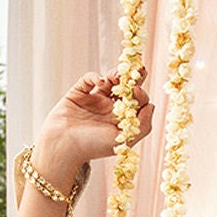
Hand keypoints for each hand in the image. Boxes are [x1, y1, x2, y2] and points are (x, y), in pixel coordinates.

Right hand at [34, 67, 154, 184]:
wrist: (64, 145)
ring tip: (118, 76)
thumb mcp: (124, 141)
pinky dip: (95, 76)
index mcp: (121, 120)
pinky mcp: (79, 92)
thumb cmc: (94, 147)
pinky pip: (89, 79)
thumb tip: (152, 105)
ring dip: (116, 75)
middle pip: (126, 88)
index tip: (137, 91)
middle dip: (133, 77)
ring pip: (109, 80)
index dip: (140, 94)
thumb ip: (143, 126)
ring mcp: (94, 99)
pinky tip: (100, 81)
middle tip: (138, 69)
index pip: (137, 103)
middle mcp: (109, 109)